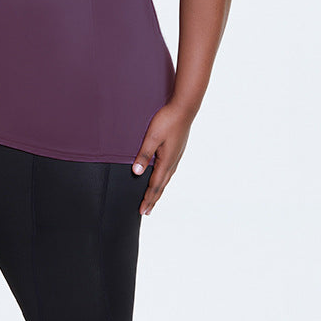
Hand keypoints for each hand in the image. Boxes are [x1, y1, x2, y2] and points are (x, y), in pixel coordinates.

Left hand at [131, 101, 194, 215]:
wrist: (184, 109)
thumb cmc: (167, 120)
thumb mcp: (152, 137)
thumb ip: (144, 154)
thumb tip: (136, 172)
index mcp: (166, 161)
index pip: (155, 185)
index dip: (148, 199)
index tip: (142, 211)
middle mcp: (173, 162)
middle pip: (161, 185)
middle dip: (153, 199)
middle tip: (146, 211)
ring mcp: (176, 156)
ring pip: (166, 179)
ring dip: (158, 190)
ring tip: (153, 198)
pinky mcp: (177, 150)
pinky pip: (169, 171)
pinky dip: (163, 179)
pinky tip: (162, 177)